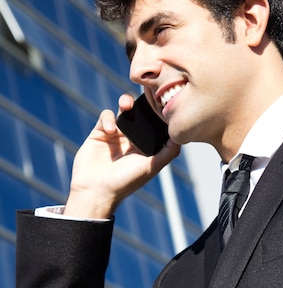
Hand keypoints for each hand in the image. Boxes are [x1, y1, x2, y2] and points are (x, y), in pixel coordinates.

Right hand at [64, 94, 179, 218]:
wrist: (96, 190)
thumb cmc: (126, 182)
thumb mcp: (151, 167)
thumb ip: (168, 153)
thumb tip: (181, 136)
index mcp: (147, 146)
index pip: (156, 124)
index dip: (160, 112)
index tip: (163, 102)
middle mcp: (133, 139)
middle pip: (141, 113)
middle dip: (144, 103)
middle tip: (146, 97)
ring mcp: (117, 134)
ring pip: (124, 110)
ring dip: (126, 102)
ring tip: (127, 105)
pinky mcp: (100, 132)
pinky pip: (106, 116)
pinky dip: (108, 119)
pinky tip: (110, 130)